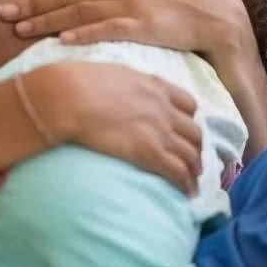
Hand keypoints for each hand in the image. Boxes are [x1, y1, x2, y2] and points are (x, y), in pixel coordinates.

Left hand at [6, 0, 266, 157]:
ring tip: (20, 30)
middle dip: (32, 3)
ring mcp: (131, 3)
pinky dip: (83, 33)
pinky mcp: (143, 24)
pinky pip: (107, 29)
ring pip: (79, 11)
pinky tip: (62, 41)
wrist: (217, 13)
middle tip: (3, 14)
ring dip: (47, 20)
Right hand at [31, 63, 203, 195]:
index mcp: (155, 86)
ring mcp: (160, 131)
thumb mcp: (113, 74)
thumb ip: (126, 84)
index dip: (189, 121)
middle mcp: (164, 108)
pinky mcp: (150, 152)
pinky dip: (186, 184)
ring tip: (192, 183)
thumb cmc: (79, 83)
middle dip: (196, 148)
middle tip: (192, 161)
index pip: (188, 105)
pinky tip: (186, 193)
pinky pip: (179, 172)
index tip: (183, 132)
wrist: (70, 97)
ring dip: (195, 170)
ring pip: (191, 154)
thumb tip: (120, 91)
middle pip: (194, 132)